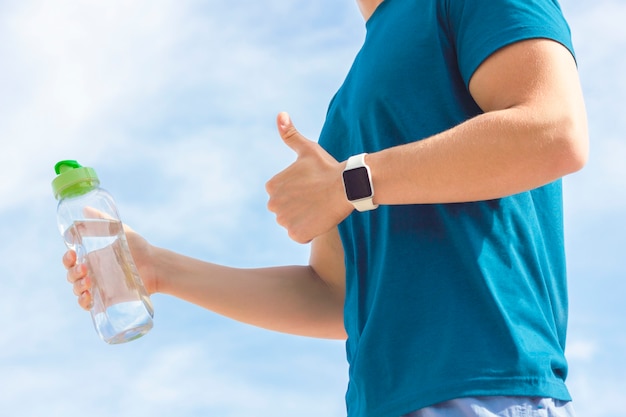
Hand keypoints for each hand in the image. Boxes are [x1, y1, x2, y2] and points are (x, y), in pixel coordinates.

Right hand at [63, 224, 156, 309]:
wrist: (155, 265)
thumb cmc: (139, 247)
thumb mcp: (120, 230)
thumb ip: (103, 220)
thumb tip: (84, 208)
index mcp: (93, 258)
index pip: (70, 261)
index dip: (66, 259)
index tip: (71, 254)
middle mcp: (93, 273)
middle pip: (71, 276)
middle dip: (72, 273)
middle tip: (85, 269)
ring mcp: (99, 287)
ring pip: (77, 290)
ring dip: (77, 287)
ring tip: (89, 281)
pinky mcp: (107, 298)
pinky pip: (88, 304)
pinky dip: (83, 303)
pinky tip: (87, 297)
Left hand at [266, 112, 352, 242]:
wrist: (347, 186)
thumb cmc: (328, 167)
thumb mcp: (307, 149)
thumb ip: (290, 135)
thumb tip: (280, 114)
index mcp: (272, 186)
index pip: (283, 195)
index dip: (300, 193)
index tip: (312, 186)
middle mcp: (272, 204)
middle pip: (287, 211)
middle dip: (301, 207)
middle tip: (317, 198)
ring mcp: (283, 220)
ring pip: (294, 223)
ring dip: (306, 219)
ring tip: (320, 207)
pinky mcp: (296, 234)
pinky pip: (300, 235)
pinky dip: (310, 232)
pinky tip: (320, 219)